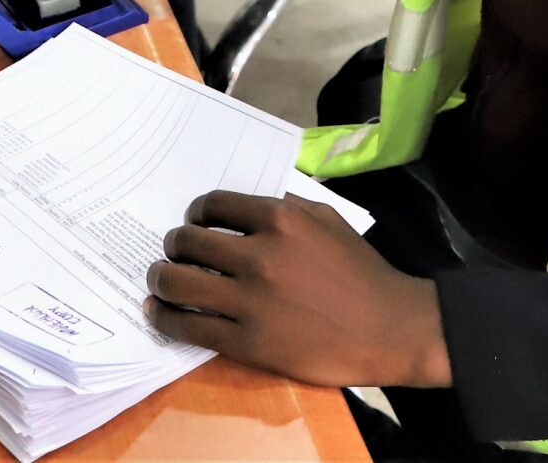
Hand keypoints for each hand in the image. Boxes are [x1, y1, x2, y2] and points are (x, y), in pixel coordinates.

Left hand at [145, 192, 450, 388]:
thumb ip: (285, 207)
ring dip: (160, 278)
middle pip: (189, 241)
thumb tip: (243, 208)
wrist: (388, 328)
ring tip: (160, 280)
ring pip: (178, 281)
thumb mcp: (327, 220)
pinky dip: (165, 317)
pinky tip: (159, 311)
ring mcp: (251, 301)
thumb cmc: (361, 272)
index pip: (214, 205)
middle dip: (174, 245)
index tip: (194, 221)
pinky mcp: (247, 342)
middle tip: (174, 253)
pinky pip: (188, 326)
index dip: (196, 212)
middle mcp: (260, 255)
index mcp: (281, 219)